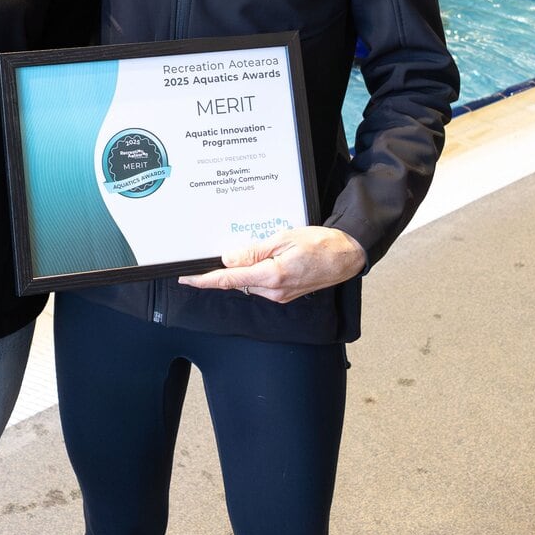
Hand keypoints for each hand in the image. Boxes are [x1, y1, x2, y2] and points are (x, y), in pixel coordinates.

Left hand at [178, 226, 366, 304]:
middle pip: (238, 281)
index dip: (205, 280)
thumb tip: (229, 259)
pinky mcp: (285, 295)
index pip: (229, 280)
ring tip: (267, 248)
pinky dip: (258, 271)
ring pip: (249, 282)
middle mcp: (274, 291)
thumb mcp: (283, 238)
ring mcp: (280, 296)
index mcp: (272, 276)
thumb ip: (253, 251)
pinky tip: (271, 257)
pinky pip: (262, 283)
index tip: (187, 280)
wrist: (346, 256)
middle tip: (238, 247)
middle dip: (230, 267)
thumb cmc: (320, 243)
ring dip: (248, 267)